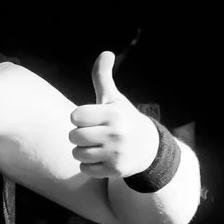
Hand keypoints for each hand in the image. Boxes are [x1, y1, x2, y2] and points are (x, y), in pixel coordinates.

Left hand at [70, 51, 162, 180]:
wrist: (150, 149)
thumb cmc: (123, 120)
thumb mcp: (114, 99)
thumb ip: (103, 78)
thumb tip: (106, 53)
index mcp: (114, 114)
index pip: (75, 116)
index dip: (80, 118)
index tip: (92, 118)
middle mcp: (117, 134)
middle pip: (73, 136)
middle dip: (80, 135)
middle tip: (95, 134)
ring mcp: (117, 153)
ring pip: (77, 154)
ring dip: (83, 151)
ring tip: (98, 146)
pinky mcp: (116, 170)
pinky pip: (84, 169)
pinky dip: (89, 166)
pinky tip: (103, 159)